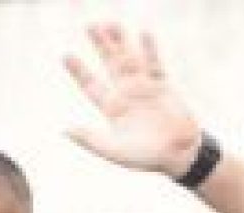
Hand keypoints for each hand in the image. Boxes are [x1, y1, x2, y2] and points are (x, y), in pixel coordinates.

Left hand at [64, 23, 201, 176]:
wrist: (178, 155)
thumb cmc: (145, 157)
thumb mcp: (114, 151)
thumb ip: (91, 140)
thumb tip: (65, 130)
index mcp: (113, 109)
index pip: (91, 85)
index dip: (79, 71)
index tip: (66, 55)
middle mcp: (127, 95)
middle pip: (110, 65)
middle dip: (100, 46)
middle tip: (90, 26)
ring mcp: (145, 88)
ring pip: (130, 59)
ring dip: (121, 42)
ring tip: (111, 23)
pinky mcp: (163, 86)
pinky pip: (154, 64)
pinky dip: (149, 49)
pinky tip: (143, 32)